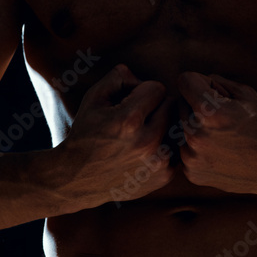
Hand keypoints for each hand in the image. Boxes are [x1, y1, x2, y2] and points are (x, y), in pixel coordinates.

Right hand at [55, 64, 175, 209]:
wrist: (78, 180)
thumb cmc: (86, 134)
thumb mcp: (93, 99)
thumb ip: (118, 77)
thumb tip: (140, 76)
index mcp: (129, 120)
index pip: (158, 88)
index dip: (143, 91)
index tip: (131, 101)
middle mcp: (147, 142)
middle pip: (171, 106)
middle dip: (156, 106)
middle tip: (138, 116)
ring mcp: (158, 162)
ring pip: (178, 128)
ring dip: (164, 127)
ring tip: (143, 133)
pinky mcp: (164, 176)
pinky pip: (177, 149)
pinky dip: (165, 147)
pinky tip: (147, 151)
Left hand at [176, 71, 256, 198]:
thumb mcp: (246, 94)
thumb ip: (214, 82)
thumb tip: (191, 83)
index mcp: (209, 112)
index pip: (184, 81)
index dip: (201, 82)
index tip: (215, 92)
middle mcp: (196, 135)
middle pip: (180, 104)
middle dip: (197, 105)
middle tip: (224, 117)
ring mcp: (192, 158)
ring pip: (180, 128)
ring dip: (195, 127)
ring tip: (224, 136)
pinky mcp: (193, 173)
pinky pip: (185, 149)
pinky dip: (198, 149)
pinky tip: (222, 152)